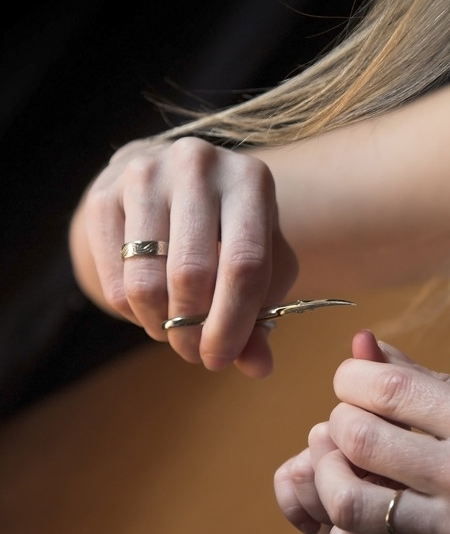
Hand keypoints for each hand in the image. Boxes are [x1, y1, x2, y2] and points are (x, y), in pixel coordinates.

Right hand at [73, 136, 297, 375]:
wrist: (170, 183)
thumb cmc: (229, 230)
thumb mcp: (260, 262)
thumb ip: (262, 313)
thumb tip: (259, 367)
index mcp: (250, 180)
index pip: (244, 264)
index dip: (233, 322)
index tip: (221, 359)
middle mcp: (198, 166)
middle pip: (192, 273)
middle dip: (193, 329)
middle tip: (195, 353)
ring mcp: (145, 174)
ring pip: (147, 280)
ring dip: (161, 324)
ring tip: (173, 332)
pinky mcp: (102, 194)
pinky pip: (114, 277)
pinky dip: (132, 311)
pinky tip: (150, 310)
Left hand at [308, 331, 449, 533]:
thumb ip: (446, 384)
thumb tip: (375, 350)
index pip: (391, 388)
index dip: (352, 376)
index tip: (354, 377)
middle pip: (360, 438)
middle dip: (337, 419)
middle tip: (346, 416)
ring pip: (353, 502)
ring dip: (328, 473)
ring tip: (338, 460)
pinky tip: (350, 516)